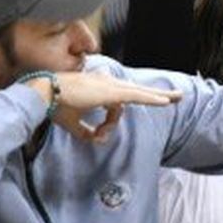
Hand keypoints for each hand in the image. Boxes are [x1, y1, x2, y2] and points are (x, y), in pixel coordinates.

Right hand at [44, 70, 182, 142]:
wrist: (45, 94)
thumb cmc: (56, 105)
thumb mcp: (73, 122)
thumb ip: (85, 130)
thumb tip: (96, 139)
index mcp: (100, 88)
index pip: (116, 105)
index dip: (110, 123)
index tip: (100, 135)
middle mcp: (108, 83)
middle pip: (139, 90)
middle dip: (158, 94)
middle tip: (177, 96)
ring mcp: (111, 86)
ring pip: (141, 93)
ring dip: (159, 96)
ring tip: (178, 98)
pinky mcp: (112, 92)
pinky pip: (137, 96)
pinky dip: (152, 99)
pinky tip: (166, 101)